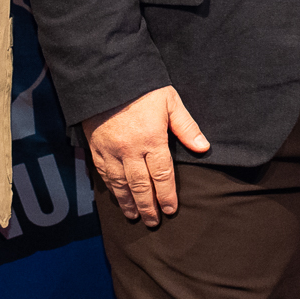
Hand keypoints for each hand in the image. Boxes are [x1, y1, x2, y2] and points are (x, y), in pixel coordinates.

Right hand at [83, 87, 210, 225]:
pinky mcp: (96, 147)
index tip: (171, 210)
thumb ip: (186, 127)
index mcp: (151, 139)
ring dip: (128, 203)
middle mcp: (130, 149)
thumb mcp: (171, 101)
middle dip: (148, 206)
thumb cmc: (143, 87)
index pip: (162, 175)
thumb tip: (204, 148)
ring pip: (120, 184)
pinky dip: (111, 188)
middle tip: (154, 222)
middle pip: (141, 185)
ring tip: (135, 216)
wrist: (106, 76)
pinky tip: (117, 196)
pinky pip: (104, 173)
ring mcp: (111, 150)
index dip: (167, 195)